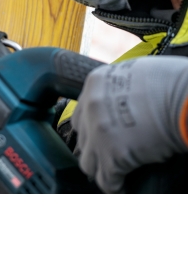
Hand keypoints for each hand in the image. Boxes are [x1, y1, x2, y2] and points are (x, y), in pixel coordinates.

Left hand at [71, 56, 187, 192]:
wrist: (186, 99)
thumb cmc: (173, 84)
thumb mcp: (136, 74)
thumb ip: (120, 89)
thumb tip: (124, 102)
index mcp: (96, 83)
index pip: (82, 111)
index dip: (92, 127)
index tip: (100, 136)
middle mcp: (91, 106)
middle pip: (82, 136)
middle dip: (94, 147)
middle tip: (109, 154)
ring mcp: (98, 132)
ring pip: (88, 161)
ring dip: (101, 168)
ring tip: (114, 173)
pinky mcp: (111, 155)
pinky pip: (106, 180)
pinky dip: (114, 186)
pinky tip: (122, 186)